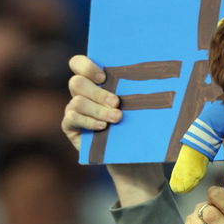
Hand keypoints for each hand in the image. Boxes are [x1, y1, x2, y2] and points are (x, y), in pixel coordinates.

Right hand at [62, 55, 163, 204]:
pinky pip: (71, 118)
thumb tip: (153, 75)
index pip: (78, 64)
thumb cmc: (137, 128)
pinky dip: (88, 121)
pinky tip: (102, 128)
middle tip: (117, 103)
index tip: (104, 77)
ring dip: (97, 110)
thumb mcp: (137, 108)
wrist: (134, 159)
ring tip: (116, 119)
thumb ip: (133, 90)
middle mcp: (81, 94)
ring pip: (77, 101)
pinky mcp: (70, 127)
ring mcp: (74, 110)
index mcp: (94, 82)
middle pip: (77, 82)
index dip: (86, 65)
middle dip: (98, 93)